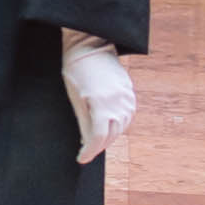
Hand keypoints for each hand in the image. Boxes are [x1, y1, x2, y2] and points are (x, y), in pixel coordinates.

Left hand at [60, 30, 134, 163]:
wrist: (90, 46)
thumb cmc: (75, 70)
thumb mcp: (75, 98)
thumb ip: (83, 122)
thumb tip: (87, 142)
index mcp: (101, 105)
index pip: (97, 138)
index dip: (89, 151)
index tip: (81, 158)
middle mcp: (118, 104)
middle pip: (110, 136)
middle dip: (98, 146)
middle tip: (86, 152)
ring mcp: (127, 99)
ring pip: (120, 128)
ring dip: (108, 137)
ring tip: (95, 141)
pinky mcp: (130, 94)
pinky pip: (126, 117)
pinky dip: (116, 126)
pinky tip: (107, 127)